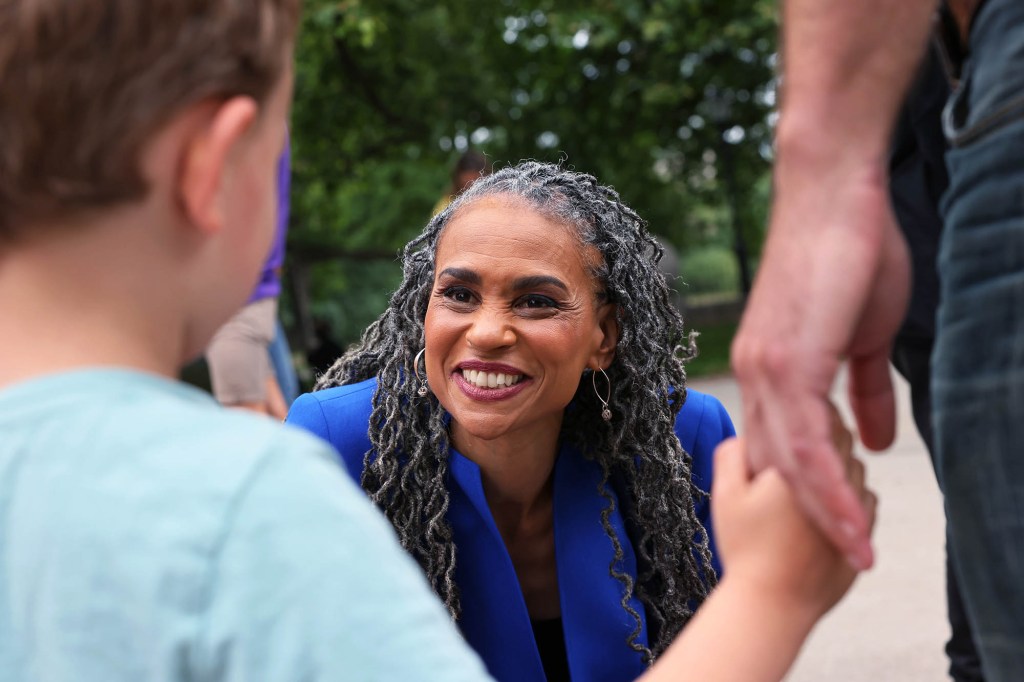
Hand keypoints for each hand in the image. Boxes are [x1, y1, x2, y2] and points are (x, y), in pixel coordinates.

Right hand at [712, 413, 876, 620]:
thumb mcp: (726, 494)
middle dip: (825, 446)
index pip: (826, 420)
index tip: (792, 433)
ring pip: (858, 472)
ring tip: (807, 492)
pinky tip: (822, 515)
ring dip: (840, 472)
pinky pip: (867, 502)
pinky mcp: (866, 535)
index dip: (810, 421)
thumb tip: (748, 433)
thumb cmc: (746, 549)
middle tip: (794, 463)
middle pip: (845, 444)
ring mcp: (857, 511)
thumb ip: (733, 453)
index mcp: (802, 466)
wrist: (772, 602)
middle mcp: (837, 484)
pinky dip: (850, 501)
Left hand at [731, 176, 907, 568]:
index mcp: (770, 373)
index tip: (834, 532)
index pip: (782, 448)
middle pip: (776, 467)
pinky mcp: (789, 360)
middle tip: (841, 560)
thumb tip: (872, 439)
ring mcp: (768, 371)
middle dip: (807, 519)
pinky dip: (826, 486)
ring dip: (824, 517)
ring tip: (855, 558)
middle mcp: (757, 378)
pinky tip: (849, 519)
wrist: (834, 192)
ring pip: (790, 464)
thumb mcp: (863, 337)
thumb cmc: (850, 256)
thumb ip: (863, 390)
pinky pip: (805, 440)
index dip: (806, 494)